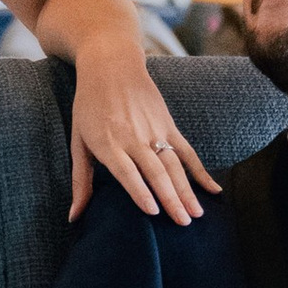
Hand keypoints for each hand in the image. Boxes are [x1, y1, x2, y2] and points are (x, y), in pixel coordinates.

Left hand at [68, 52, 221, 226]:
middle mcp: (134, 138)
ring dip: (187, 190)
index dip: (140, 190)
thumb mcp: (78, 141)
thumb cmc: (89, 106)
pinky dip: (201, 171)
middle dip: (170, 198)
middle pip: (156, 171)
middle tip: (183, 223)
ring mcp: (155, 131)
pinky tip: (213, 191)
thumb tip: (73, 217)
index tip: (152, 211)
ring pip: (174, 164)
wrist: (111, 64)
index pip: (127, 171)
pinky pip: (188, 152)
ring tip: (196, 214)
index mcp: (109, 143)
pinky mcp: (169, 126)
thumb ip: (80, 181)